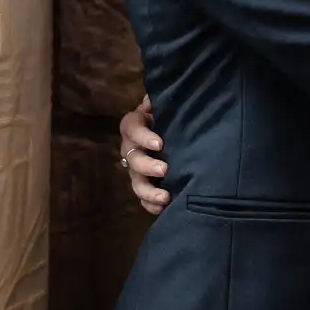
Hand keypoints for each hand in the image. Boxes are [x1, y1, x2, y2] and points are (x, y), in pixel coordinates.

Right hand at [120, 95, 167, 213]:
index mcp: (135, 126)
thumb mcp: (167, 106)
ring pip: (136, 182)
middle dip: (147, 166)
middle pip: (132, 158)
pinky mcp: (145, 185)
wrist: (178, 133)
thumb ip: (161, 101)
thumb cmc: (171, 117)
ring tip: (165, 196)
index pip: (131, 128)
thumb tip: (151, 101)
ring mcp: (137, 169)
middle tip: (164, 169)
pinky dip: (151, 204)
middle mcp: (132, 148)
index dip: (143, 136)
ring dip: (148, 190)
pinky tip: (163, 208)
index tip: (160, 143)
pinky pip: (143, 198)